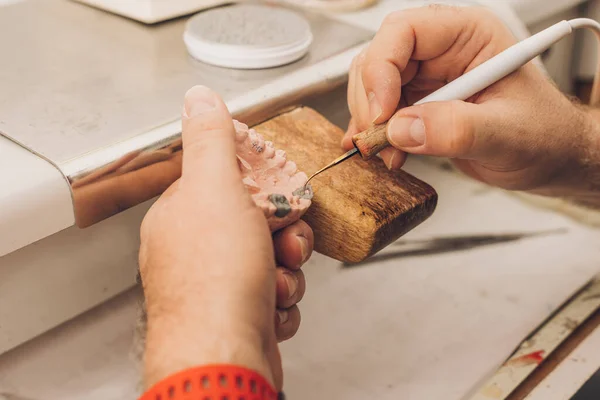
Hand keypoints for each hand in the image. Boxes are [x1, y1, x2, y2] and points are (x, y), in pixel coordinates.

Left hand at [139, 86, 312, 389]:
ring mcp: (216, 288)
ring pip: (271, 262)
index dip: (260, 188)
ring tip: (276, 283)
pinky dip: (281, 303)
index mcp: (181, 217)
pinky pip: (274, 296)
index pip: (226, 185)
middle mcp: (194, 253)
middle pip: (256, 225)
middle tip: (286, 240)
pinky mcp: (238, 317)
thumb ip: (212, 141)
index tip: (279, 193)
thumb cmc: (215, 279)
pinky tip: (270, 310)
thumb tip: (200, 98)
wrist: (224, 355)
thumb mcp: (216, 188)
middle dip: (283, 234)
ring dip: (287, 271)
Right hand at [344, 5, 597, 196]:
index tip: (383, 112)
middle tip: (378, 138)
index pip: (406, 32)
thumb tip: (402, 129)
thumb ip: (457, 129)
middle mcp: (443, 52)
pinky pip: (381, 112)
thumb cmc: (543, 134)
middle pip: (379, 58)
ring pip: (373, 86)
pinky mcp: (418, 105)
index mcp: (469, 36)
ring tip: (388, 152)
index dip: (382, 68)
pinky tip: (386, 152)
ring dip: (371, 122)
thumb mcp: (507, 134)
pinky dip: (376, 134)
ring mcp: (427, 79)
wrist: (547, 158)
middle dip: (371, 101)